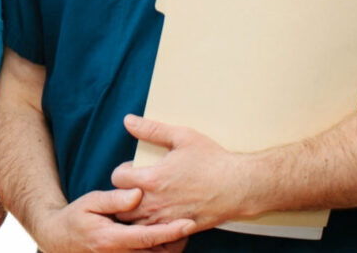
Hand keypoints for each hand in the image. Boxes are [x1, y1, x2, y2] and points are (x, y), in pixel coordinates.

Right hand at [34, 187, 193, 252]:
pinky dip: (161, 250)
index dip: (170, 231)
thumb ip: (114, 199)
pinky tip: (165, 237)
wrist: (60, 240)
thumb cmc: (76, 218)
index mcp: (111, 239)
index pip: (147, 238)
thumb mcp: (91, 202)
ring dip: (171, 247)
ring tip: (179, 229)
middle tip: (187, 222)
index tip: (188, 223)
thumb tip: (138, 193)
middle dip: (177, 241)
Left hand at [111, 115, 249, 230]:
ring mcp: (166, 219)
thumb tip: (128, 121)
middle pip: (121, 206)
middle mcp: (155, 203)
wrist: (239, 186)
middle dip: (123, 195)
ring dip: (135, 212)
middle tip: (136, 187)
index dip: (122, 172)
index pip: (118, 180)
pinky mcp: (178, 229)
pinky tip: (160, 215)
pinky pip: (155, 235)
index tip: (133, 170)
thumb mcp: (181, 137)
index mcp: (152, 178)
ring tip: (146, 201)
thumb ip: (151, 129)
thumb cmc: (212, 160)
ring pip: (135, 224)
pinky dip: (151, 227)